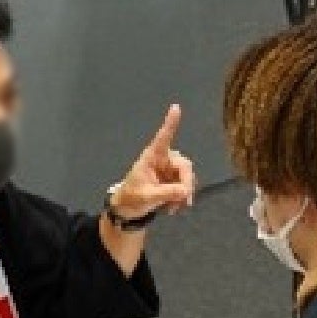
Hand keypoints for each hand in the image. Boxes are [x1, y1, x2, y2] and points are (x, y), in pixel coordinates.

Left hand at [112, 104, 196, 221]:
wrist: (128, 210)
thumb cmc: (131, 198)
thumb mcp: (147, 197)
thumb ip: (166, 193)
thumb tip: (186, 191)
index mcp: (152, 157)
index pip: (163, 138)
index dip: (170, 123)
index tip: (175, 107)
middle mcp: (163, 160)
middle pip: (184, 166)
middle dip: (186, 184)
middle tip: (185, 201)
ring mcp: (170, 170)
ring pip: (188, 178)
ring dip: (184, 194)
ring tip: (173, 209)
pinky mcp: (174, 181)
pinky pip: (186, 187)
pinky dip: (182, 198)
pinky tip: (173, 208)